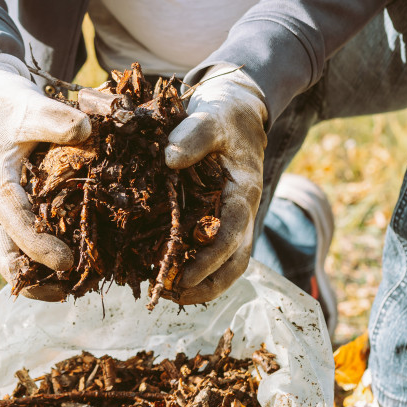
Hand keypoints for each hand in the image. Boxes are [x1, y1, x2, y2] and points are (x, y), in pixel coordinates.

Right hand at [0, 55, 91, 300]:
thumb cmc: (10, 108)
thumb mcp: (31, 106)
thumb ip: (57, 119)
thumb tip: (87, 130)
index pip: (13, 221)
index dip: (38, 245)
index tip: (67, 262)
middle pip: (1, 254)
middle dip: (28, 280)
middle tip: (66, 292)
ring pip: (7, 256)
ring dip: (33, 278)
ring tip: (69, 291)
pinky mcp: (6, 215)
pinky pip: (17, 246)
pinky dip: (37, 263)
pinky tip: (67, 273)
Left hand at [165, 66, 267, 304]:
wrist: (235, 110)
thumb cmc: (223, 114)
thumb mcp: (210, 117)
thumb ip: (193, 135)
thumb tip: (170, 160)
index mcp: (243, 193)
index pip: (232, 236)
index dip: (209, 261)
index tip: (183, 277)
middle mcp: (240, 213)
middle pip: (235, 263)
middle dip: (208, 286)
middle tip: (173, 296)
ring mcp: (230, 219)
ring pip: (226, 264)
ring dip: (201, 285)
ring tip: (167, 293)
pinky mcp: (217, 220)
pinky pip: (210, 252)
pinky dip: (192, 267)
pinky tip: (163, 273)